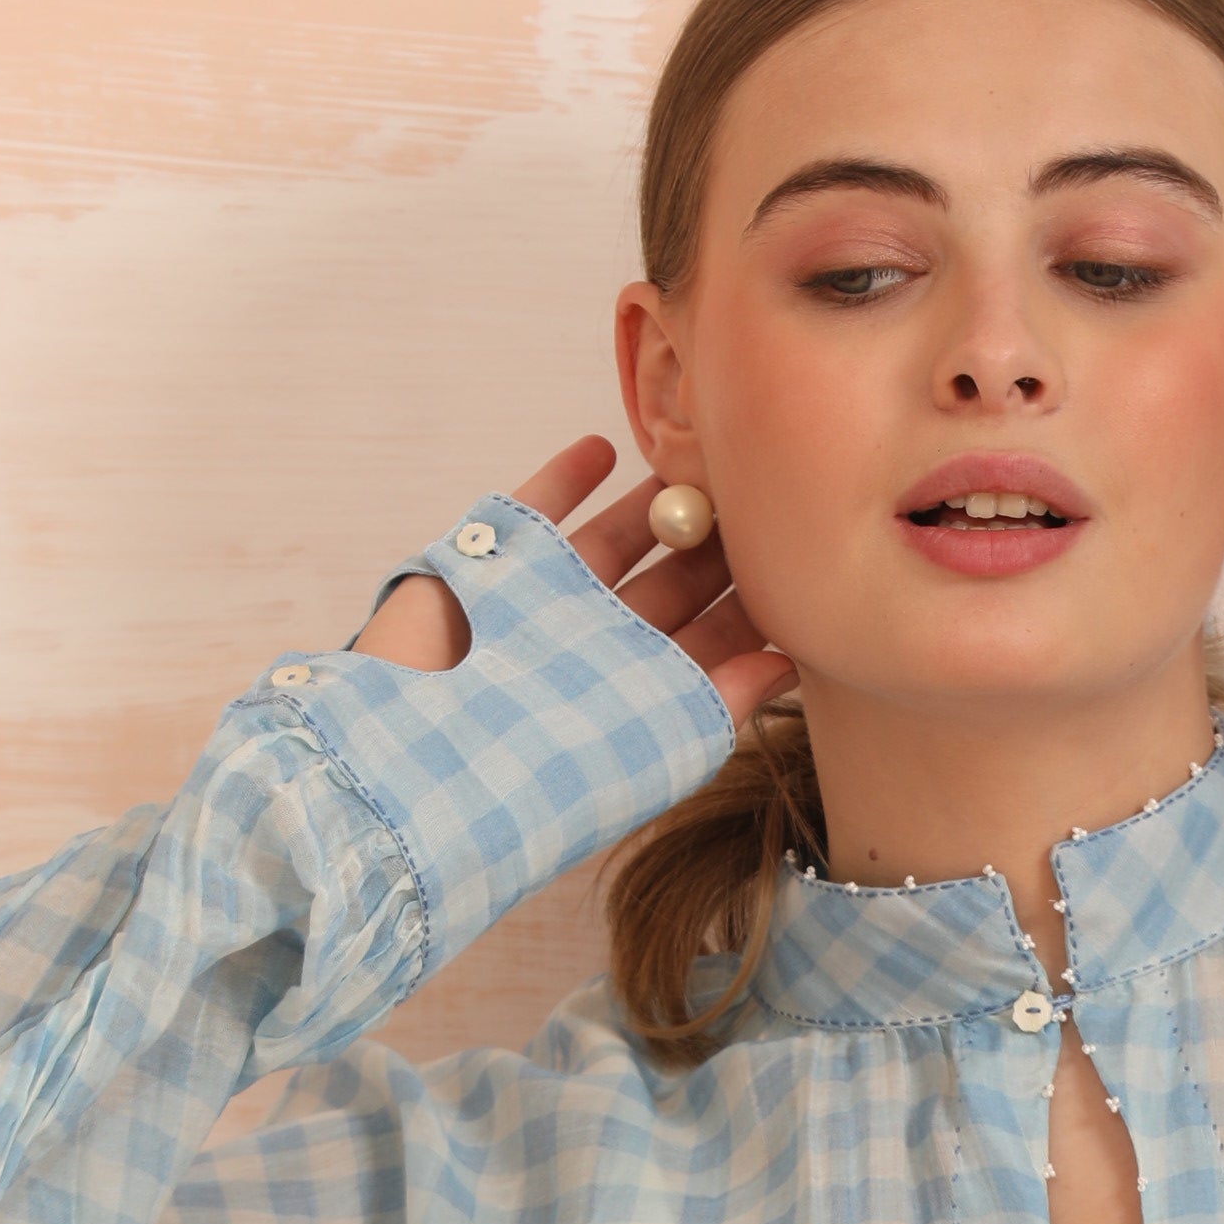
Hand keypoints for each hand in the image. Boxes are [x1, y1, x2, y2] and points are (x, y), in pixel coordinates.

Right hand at [349, 435, 796, 722]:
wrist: (422, 765)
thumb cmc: (548, 776)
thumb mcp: (656, 744)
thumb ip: (722, 702)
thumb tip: (790, 662)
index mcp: (637, 700)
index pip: (711, 642)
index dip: (754, 601)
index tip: (802, 559)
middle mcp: (596, 653)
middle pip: (671, 585)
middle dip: (718, 544)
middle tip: (768, 490)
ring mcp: (542, 608)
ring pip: (612, 542)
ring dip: (658, 503)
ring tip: (704, 458)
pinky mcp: (491, 569)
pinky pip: (536, 510)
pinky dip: (569, 477)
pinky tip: (606, 446)